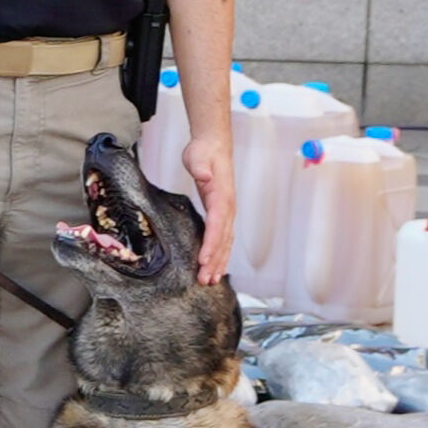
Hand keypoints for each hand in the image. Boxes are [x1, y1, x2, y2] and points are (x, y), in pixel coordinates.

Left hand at [179, 144, 235, 286]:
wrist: (214, 146)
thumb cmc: (204, 152)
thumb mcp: (198, 156)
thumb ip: (201, 167)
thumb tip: (204, 175)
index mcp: (222, 197)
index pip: (217, 225)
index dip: (211, 245)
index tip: (204, 261)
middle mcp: (228, 208)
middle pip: (223, 240)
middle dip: (215, 262)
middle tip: (205, 280)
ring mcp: (227, 212)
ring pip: (225, 243)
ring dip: (219, 262)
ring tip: (211, 281)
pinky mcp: (221, 214)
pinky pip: (223, 238)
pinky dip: (220, 254)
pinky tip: (215, 266)